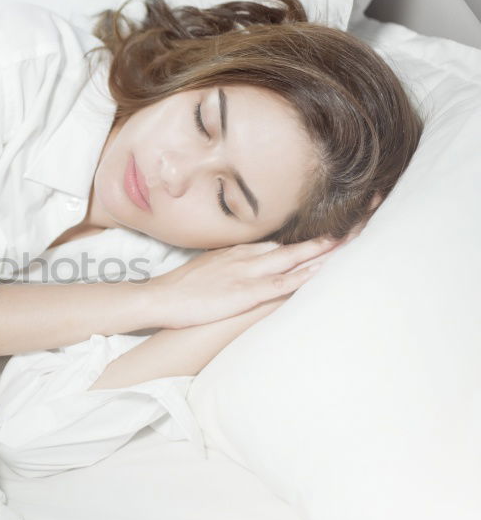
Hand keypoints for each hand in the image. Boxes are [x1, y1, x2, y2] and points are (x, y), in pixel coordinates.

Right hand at [148, 236, 341, 328]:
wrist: (160, 297)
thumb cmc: (180, 289)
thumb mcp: (207, 269)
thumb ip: (229, 266)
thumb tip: (244, 270)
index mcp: (238, 252)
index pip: (280, 241)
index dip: (308, 237)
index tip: (333, 229)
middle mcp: (247, 256)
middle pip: (294, 243)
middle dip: (326, 236)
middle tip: (359, 222)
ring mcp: (247, 272)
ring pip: (292, 258)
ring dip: (322, 250)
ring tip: (353, 240)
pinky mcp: (244, 292)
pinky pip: (280, 283)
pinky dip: (302, 276)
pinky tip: (322, 271)